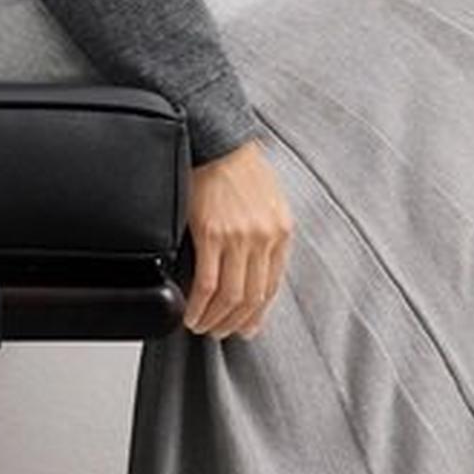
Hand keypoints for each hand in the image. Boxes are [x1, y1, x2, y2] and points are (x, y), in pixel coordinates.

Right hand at [180, 137, 292, 339]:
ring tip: (204, 327)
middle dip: (236, 323)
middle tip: (222, 333)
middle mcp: (264, 238)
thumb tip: (256, 268)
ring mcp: (239, 238)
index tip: (247, 327)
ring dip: (216, 319)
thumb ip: (267, 234)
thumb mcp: (270, 201)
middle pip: (252, 297)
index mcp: (281, 231)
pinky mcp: (211, 234)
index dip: (258, 314)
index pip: (272, 286)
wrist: (217, 140)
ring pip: (231, 296)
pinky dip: (199, 306)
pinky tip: (192, 313)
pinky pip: (207, 283)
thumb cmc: (240, 166)